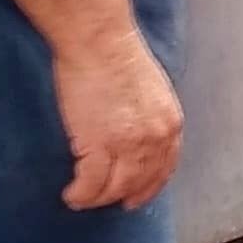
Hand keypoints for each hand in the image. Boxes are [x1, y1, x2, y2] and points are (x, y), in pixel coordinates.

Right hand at [51, 29, 182, 210]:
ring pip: (115, 187)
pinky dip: (81, 194)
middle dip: (121, 196)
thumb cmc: (116, 55)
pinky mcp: (100, 145)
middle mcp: (155, 139)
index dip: (149, 186)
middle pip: (140, 182)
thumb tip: (136, 133)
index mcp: (170, 124)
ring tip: (82, 199)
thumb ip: (149, 116)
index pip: (164, 168)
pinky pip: (91, 183)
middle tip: (105, 201)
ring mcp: (129, 145)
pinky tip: (72, 194)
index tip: (136, 196)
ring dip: (97, 198)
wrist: (98, 42)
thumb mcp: (151, 89)